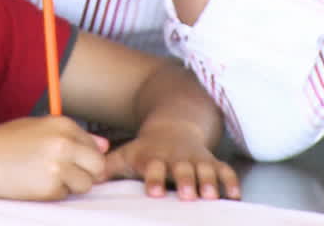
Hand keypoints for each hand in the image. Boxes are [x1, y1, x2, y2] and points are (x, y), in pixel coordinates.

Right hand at [0, 116, 109, 200]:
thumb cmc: (6, 142)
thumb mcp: (39, 128)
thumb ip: (73, 136)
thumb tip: (104, 145)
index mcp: (63, 124)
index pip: (94, 145)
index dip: (84, 156)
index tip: (70, 159)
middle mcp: (64, 143)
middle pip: (98, 166)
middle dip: (87, 173)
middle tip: (65, 172)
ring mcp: (58, 166)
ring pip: (85, 185)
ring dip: (70, 185)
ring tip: (45, 176)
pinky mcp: (50, 187)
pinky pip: (64, 195)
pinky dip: (53, 193)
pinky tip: (34, 182)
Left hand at [104, 121, 239, 199]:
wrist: (173, 127)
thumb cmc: (146, 149)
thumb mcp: (126, 154)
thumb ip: (109, 167)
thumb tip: (88, 179)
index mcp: (155, 158)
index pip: (153, 169)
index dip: (154, 180)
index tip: (154, 193)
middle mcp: (177, 159)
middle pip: (182, 170)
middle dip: (185, 182)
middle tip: (186, 195)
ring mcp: (197, 160)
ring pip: (205, 170)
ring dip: (208, 182)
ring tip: (210, 196)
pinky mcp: (213, 162)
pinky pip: (225, 171)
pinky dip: (231, 182)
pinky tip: (235, 196)